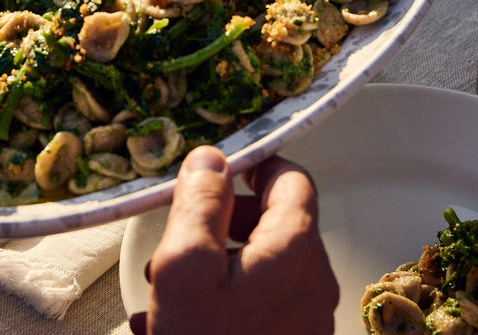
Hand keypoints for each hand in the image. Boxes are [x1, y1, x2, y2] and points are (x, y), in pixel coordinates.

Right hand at [129, 146, 337, 334]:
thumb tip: (212, 158)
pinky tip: (177, 321)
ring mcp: (304, 318)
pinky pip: (260, 301)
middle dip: (220, 218)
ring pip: (261, 262)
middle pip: (273, 220)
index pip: (290, 178)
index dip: (253, 163)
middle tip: (180, 233)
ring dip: (214, 259)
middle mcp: (311, 281)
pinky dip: (223, 296)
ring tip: (166, 285)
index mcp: (294, 250)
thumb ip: (200, 200)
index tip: (216, 167)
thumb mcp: (185, 265)